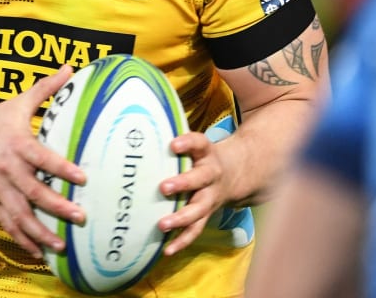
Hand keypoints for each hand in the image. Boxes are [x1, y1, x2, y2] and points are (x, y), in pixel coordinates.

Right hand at [0, 65, 87, 258]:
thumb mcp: (17, 103)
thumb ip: (45, 89)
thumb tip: (70, 68)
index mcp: (17, 144)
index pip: (41, 158)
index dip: (61, 168)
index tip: (81, 178)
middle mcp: (8, 170)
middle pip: (33, 191)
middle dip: (56, 206)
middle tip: (79, 216)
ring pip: (20, 214)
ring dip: (40, 232)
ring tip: (61, 245)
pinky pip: (8, 223)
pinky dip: (22, 239)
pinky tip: (38, 254)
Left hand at [156, 131, 225, 255]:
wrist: (234, 174)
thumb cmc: (201, 157)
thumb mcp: (195, 144)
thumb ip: (176, 140)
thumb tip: (141, 126)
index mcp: (206, 153)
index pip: (199, 143)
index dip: (187, 143)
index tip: (173, 144)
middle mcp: (211, 175)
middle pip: (200, 179)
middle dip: (183, 183)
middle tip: (163, 187)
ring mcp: (210, 197)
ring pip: (199, 209)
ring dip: (181, 218)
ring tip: (162, 225)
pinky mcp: (206, 215)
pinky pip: (196, 230)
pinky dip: (182, 241)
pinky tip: (167, 250)